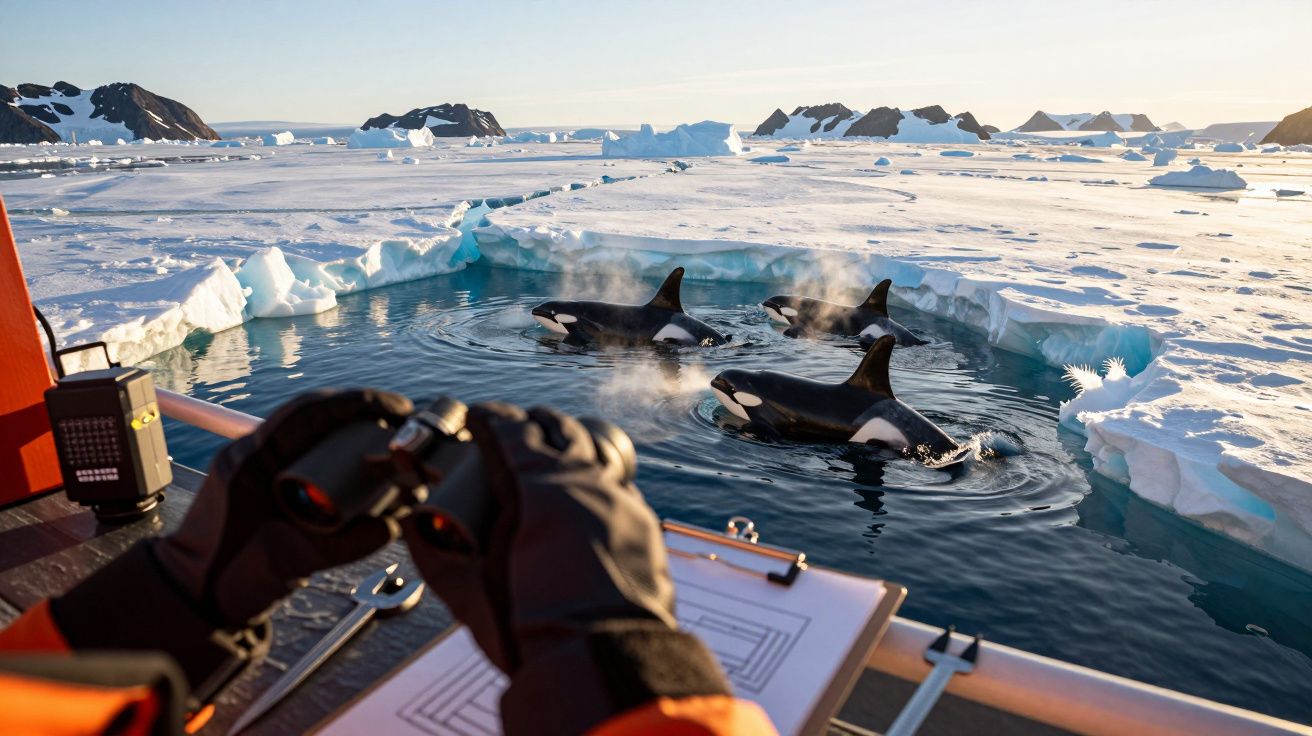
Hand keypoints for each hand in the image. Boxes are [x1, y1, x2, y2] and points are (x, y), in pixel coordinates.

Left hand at [153, 388, 411, 624]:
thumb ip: (345, 545)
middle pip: (315, 418)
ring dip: (352, 440)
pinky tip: (366, 478)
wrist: (191, 601)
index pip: (310, 413)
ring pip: (312, 437)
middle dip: (362, 417)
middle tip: (405, 430)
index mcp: (251, 461)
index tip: (399, 410)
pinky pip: (309, 461)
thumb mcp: (291, 561)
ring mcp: (257, 469)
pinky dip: (340, 465)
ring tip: (392, 452)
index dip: (359, 403)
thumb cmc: (226, 581)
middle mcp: (255, 456)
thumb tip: (394, 524)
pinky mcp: (265, 487)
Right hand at [402, 403, 728, 734]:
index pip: (508, 431)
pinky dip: (598, 477)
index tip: (478, 417)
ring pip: (592, 448)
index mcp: (532, 488)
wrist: (598, 658)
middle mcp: (579, 481)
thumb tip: (414, 528)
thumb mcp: (468, 592)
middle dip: (531, 423)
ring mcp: (616, 497)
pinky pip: (618, 482)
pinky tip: (590, 489)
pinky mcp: (641, 520)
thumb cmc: (532, 626)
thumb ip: (434, 556)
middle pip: (555, 429)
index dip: (489, 418)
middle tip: (513, 426)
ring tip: (553, 447)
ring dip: (568, 441)